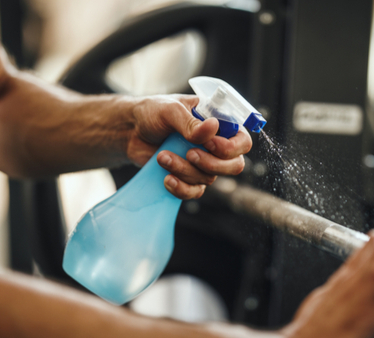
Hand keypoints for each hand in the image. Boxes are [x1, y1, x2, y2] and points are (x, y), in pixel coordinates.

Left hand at [129, 95, 251, 198]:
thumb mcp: (170, 110)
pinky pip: (194, 192)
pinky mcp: (188, 178)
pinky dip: (180, 188)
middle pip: (234, 166)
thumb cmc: (153, 113)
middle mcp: (215, 145)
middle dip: (212, 164)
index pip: (242, 141)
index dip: (232, 148)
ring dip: (184, 170)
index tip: (211, 144)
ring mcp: (203, 164)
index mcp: (218, 124)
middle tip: (189, 154)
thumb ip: (190, 122)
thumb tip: (213, 128)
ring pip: (209, 178)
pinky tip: (166, 178)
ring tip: (162, 156)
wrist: (130, 131)